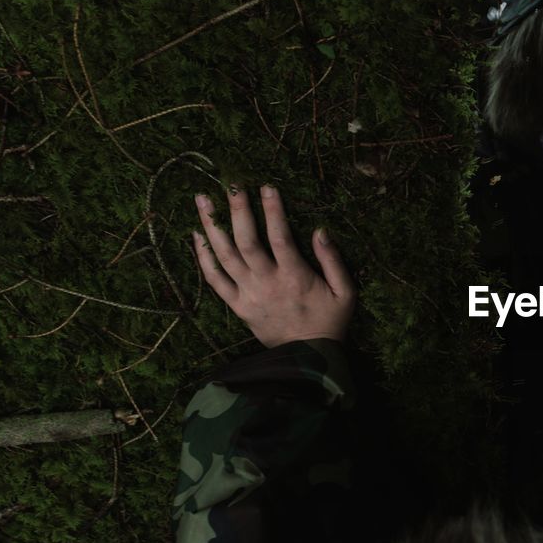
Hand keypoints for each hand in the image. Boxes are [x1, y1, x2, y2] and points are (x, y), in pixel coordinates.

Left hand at [192, 184, 355, 348]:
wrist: (308, 357)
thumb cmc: (330, 321)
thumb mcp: (345, 292)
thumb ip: (333, 261)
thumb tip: (320, 231)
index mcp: (295, 277)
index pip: (280, 236)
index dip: (273, 210)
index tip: (267, 187)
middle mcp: (267, 283)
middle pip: (246, 241)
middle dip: (237, 210)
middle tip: (230, 185)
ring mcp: (248, 294)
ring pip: (225, 256)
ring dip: (212, 226)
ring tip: (202, 200)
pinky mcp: (237, 306)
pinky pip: (215, 279)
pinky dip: (204, 257)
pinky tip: (197, 235)